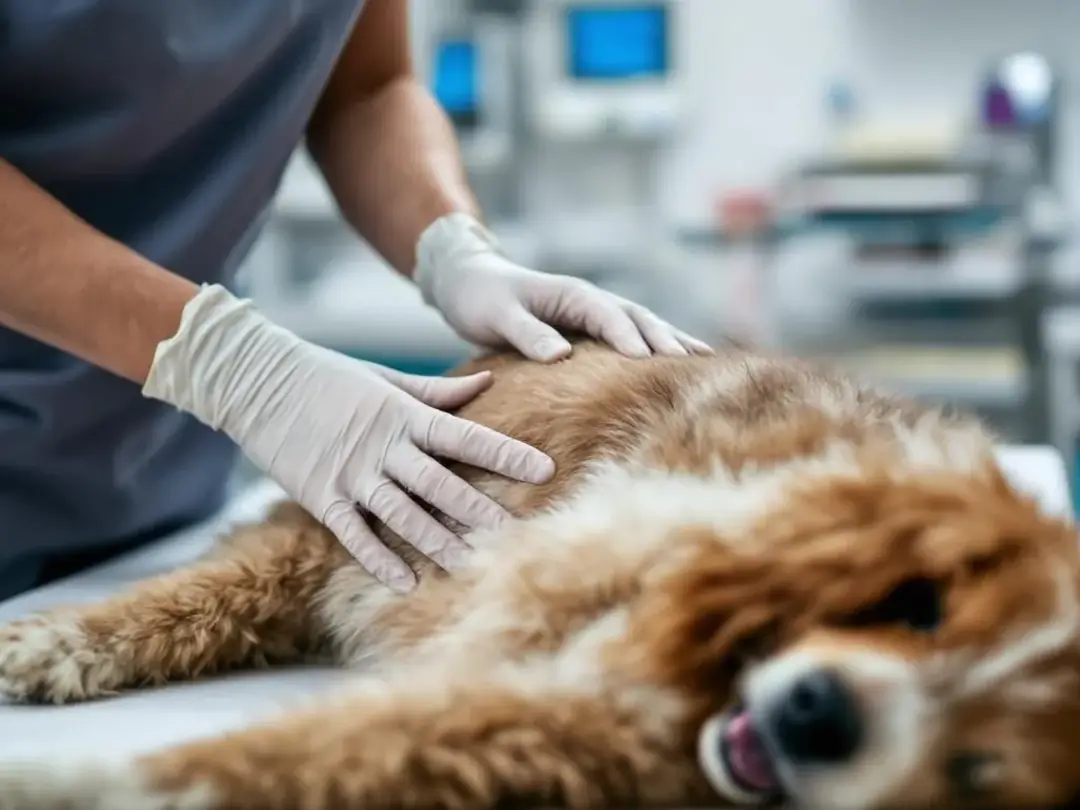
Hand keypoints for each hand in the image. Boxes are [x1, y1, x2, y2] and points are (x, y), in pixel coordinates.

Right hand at [143, 285, 554, 591]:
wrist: (256, 379)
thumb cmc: (326, 374)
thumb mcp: (385, 378)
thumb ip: (437, 392)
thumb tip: (488, 383)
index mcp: (404, 415)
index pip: (467, 436)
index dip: (507, 455)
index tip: (544, 470)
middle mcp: (383, 447)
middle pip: (441, 484)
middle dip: (480, 510)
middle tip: (516, 533)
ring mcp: (351, 474)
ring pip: (403, 514)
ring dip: (438, 542)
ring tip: (471, 564)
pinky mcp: (321, 495)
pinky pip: (355, 534)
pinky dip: (380, 559)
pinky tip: (407, 581)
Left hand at [415, 214, 712, 361]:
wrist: (472, 283)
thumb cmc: (481, 298)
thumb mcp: (496, 316)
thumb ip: (527, 333)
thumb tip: (560, 355)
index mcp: (573, 295)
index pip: (608, 316)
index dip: (628, 338)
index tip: (648, 363)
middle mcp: (592, 302)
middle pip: (640, 320)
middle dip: (666, 342)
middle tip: (692, 369)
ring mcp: (598, 314)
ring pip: (646, 328)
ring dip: (675, 345)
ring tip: (708, 368)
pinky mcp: (596, 330)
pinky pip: (636, 338)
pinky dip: (662, 350)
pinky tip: (684, 367)